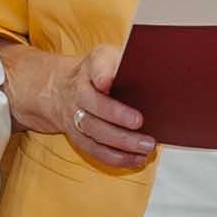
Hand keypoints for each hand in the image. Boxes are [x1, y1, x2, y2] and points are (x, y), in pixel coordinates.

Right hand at [4, 39, 150, 169]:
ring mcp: (75, 116)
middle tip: (141, 122)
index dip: (101, 74)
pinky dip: (116, 157)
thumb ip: (128, 61)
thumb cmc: (100, 71)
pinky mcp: (78, 136)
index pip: (96, 66)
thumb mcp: (110, 57)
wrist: (60, 88)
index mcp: (92, 66)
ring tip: (146, 146)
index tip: (106, 81)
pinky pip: (94, 150)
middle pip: (94, 104)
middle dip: (117, 116)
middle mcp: (79, 91)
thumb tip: (155, 73)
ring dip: (121, 141)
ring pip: (94, 131)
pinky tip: (137, 159)